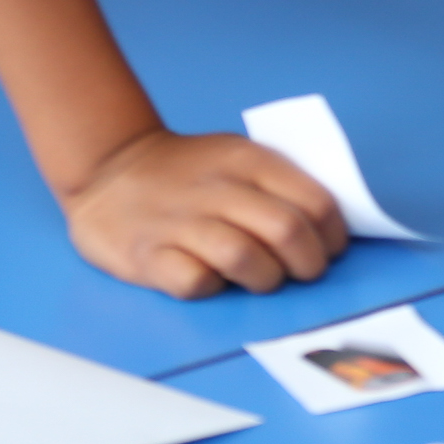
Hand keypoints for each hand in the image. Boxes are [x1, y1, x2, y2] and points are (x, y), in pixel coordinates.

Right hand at [60, 128, 349, 298]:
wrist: (110, 168)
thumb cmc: (187, 171)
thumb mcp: (237, 156)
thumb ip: (277, 183)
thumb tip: (328, 226)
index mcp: (249, 161)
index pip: (314, 201)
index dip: (333, 235)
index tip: (331, 250)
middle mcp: (218, 189)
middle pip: (286, 231)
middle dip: (308, 263)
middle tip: (304, 272)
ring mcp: (182, 222)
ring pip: (245, 258)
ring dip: (266, 278)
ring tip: (264, 279)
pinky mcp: (149, 255)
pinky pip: (195, 282)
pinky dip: (213, 287)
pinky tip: (214, 280)